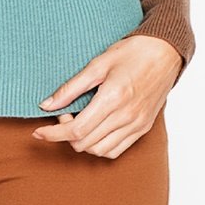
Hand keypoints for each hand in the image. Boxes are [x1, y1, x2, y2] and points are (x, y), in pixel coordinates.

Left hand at [31, 35, 181, 157]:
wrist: (165, 53)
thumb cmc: (131, 52)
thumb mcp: (97, 63)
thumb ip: (71, 87)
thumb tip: (46, 105)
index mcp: (112, 98)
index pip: (76, 130)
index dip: (53, 133)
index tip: (39, 132)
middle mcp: (126, 116)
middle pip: (85, 144)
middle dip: (66, 135)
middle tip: (64, 113)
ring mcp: (136, 125)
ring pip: (100, 151)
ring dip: (82, 142)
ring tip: (78, 122)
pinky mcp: (143, 129)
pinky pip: (116, 151)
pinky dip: (100, 147)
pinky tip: (94, 131)